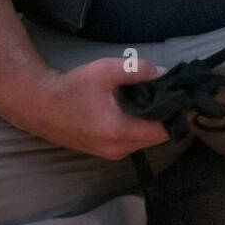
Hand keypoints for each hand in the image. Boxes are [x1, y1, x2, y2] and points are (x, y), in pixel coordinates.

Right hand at [26, 57, 171, 159]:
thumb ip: (138, 70)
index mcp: (119, 132)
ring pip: (145, 141)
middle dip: (166, 117)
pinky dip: (139, 128)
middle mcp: (117, 149)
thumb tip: (165, 73)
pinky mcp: (104, 152)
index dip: (178, 114)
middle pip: (157, 137)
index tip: (186, 97)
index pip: (163, 130)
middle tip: (172, 95)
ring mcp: (110, 154)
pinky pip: (132, 142)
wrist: (39, 105)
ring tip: (156, 100)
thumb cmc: (71, 87)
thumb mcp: (105, 71)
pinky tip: (138, 110)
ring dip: (153, 123)